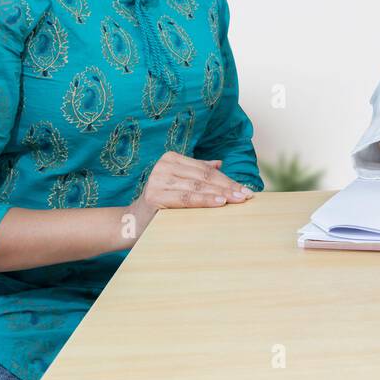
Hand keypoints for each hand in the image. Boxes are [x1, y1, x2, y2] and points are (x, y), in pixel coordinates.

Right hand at [126, 151, 253, 234]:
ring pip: (197, 187)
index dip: (227, 179)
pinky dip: (205, 200)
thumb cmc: (162, 203)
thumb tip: (219, 163)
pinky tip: (219, 202)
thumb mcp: (180, 184)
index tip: (245, 189)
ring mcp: (158, 179)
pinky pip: (186, 198)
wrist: (134, 221)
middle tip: (246, 196)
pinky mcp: (155, 195)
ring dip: (220, 193)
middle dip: (228, 187)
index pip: (206, 170)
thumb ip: (197, 172)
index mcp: (172, 158)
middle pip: (204, 177)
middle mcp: (164, 165)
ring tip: (237, 200)